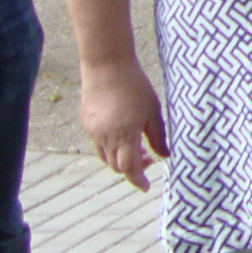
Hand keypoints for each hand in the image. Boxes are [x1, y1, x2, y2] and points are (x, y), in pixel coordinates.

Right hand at [80, 60, 167, 190]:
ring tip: (137, 146)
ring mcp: (93, 131)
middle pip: (117, 166)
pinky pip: (98, 144)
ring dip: (121, 159)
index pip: (129, 168)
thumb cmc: (135, 85)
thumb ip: (158, 136)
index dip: (138, 179)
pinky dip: (110, 148)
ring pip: (105, 157)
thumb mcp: (153, 111)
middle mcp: (105, 137)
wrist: (106, 65)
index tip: (146, 187)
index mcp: (124, 135)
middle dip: (132, 169)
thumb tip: (164, 156)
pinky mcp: (87, 123)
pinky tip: (122, 134)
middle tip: (149, 159)